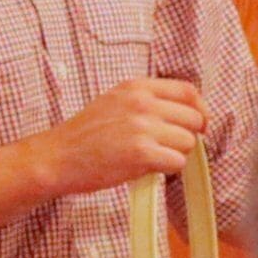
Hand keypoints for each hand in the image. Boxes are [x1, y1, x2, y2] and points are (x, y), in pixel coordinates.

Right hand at [25, 78, 204, 199]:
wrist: (57, 157)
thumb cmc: (86, 134)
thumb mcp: (116, 101)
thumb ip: (148, 101)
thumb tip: (187, 113)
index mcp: (137, 87)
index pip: (188, 91)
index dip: (200, 109)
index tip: (199, 124)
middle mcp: (142, 103)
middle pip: (193, 118)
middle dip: (187, 136)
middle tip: (168, 147)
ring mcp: (142, 127)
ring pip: (188, 142)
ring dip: (176, 154)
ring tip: (153, 158)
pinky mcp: (141, 153)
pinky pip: (177, 162)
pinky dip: (169, 169)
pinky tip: (149, 168)